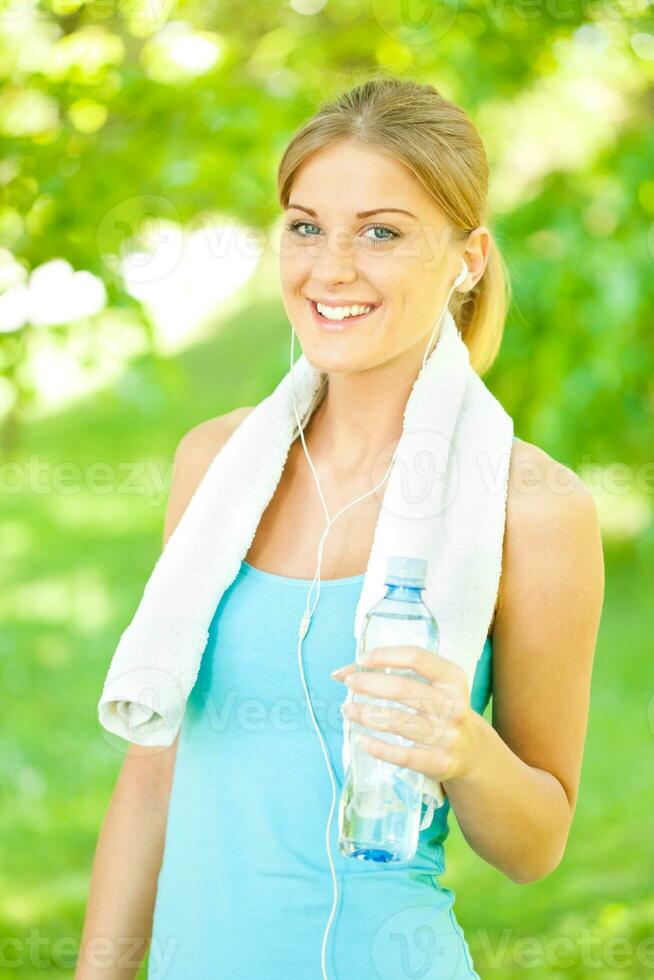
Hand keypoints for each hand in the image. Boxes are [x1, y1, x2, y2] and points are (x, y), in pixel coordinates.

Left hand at [332, 645, 478, 784]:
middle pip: (403, 689)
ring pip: (398, 722)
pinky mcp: (438, 763)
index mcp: (453, 679)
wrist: (473, 752)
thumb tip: (345, 671)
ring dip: (366, 714)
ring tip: (347, 709)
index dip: (385, 655)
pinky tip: (361, 739)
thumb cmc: (442, 710)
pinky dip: (378, 747)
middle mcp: (453, 705)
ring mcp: (447, 736)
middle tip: (349, 683)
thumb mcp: (435, 686)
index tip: (361, 660)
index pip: (416, 658)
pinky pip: (402, 756)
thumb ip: (398, 673)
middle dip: (369, 683)